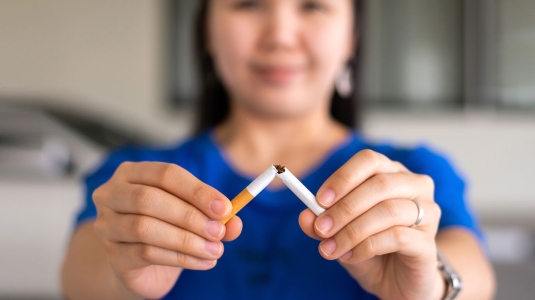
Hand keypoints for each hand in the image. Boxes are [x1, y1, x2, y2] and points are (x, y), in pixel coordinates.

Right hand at [93, 162, 242, 298]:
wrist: (142, 265)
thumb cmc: (167, 228)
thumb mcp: (194, 216)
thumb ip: (215, 216)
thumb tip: (235, 222)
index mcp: (133, 173)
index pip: (165, 174)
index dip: (197, 190)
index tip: (225, 208)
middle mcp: (112, 194)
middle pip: (149, 198)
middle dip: (190, 216)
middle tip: (220, 232)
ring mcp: (107, 225)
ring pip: (145, 228)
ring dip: (186, 240)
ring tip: (215, 251)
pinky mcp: (113, 254)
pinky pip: (145, 253)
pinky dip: (180, 258)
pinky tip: (202, 262)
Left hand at [299, 150, 443, 299]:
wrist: (396, 283)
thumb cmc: (370, 249)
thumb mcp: (339, 233)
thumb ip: (322, 222)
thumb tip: (305, 216)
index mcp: (391, 174)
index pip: (369, 160)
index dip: (343, 177)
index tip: (319, 200)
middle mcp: (414, 187)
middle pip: (380, 184)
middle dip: (344, 208)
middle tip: (321, 228)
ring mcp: (428, 213)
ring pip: (389, 210)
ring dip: (352, 230)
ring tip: (331, 249)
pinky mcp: (429, 243)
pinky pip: (397, 237)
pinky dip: (367, 246)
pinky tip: (351, 256)